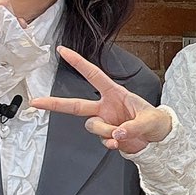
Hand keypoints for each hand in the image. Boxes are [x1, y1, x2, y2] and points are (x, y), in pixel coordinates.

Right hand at [32, 45, 173, 151]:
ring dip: (104, 131)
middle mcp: (105, 107)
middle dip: (54, 103)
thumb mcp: (149, 121)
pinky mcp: (107, 136)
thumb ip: (133, 127)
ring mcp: (105, 122)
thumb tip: (117, 134)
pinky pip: (102, 140)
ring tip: (121, 133)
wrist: (159, 140)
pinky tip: (120, 143)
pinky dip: (110, 143)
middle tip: (36, 102)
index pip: (93, 75)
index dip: (78, 62)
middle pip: (75, 104)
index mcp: (115, 93)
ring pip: (92, 126)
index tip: (62, 51)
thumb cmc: (156, 121)